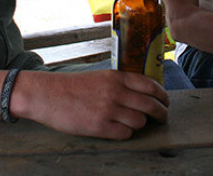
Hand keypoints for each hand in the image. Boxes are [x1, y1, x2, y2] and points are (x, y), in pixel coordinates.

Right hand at [13, 69, 168, 139]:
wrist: (47, 94)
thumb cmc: (71, 86)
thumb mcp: (99, 77)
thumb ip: (120, 84)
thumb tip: (141, 94)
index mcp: (116, 77)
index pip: (150, 86)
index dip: (162, 96)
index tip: (165, 102)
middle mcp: (116, 92)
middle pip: (151, 105)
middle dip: (161, 114)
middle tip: (163, 118)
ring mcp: (108, 110)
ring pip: (139, 122)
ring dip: (140, 125)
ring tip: (133, 124)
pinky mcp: (100, 127)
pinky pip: (125, 134)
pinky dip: (126, 134)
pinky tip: (119, 130)